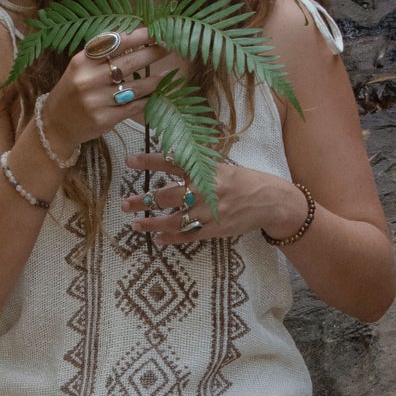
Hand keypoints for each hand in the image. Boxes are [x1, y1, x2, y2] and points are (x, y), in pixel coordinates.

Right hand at [43, 29, 183, 154]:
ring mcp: (97, 101)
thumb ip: (104, 53)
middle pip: (129, 62)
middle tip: (170, 46)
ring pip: (136, 87)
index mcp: (82, 61)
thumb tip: (137, 37)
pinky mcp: (105, 119)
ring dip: (156, 79)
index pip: (116, 43)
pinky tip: (158, 93)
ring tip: (170, 72)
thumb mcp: (81, 67)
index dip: (140, 36)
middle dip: (153, 53)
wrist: (56, 124)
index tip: (158, 31)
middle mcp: (89, 79)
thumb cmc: (73, 90)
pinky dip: (148, 99)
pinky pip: (134, 106)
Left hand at [121, 152, 305, 243]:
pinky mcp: (215, 230)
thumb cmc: (245, 181)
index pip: (173, 163)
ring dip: (152, 223)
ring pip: (174, 220)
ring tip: (135, 225)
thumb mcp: (222, 166)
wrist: (271, 201)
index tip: (130, 160)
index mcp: (205, 170)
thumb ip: (198, 164)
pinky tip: (158, 239)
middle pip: (167, 196)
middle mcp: (205, 190)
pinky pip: (188, 236)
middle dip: (143, 200)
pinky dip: (172, 238)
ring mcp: (209, 212)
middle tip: (125, 204)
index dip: (150, 162)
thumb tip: (171, 157)